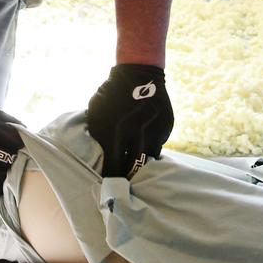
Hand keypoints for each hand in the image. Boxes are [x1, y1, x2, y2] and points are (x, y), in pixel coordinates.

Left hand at [87, 64, 173, 178]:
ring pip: (149, 158)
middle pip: (134, 166)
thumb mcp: (96, 112)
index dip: (111, 178)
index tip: (109, 189)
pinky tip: (143, 147)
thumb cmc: (110, 95)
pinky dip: (150, 148)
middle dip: (127, 177)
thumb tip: (98, 161)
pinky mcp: (166, 126)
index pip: (114, 164)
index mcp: (115, 128)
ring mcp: (154, 128)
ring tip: (133, 172)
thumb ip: (98, 136)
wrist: (138, 73)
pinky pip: (158, 145)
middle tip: (123, 186)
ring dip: (141, 165)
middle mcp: (137, 130)